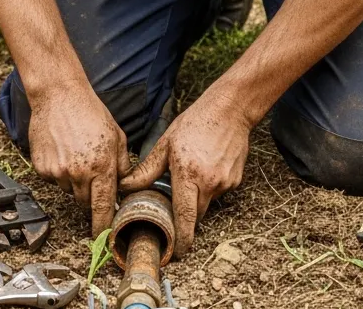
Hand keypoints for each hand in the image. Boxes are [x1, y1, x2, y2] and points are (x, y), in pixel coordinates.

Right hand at [28, 85, 129, 235]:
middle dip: (90, 195)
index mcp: (101, 167)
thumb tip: (123, 186)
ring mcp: (58, 172)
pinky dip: (58, 172)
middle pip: (84, 202)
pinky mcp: (42, 168)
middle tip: (91, 173)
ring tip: (76, 154)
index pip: (103, 207)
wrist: (59, 96)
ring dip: (74, 181)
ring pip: (69, 191)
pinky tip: (62, 151)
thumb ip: (122, 165)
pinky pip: (53, 180)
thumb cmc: (90, 112)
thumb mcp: (117, 137)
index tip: (104, 236)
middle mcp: (79, 173)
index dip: (103, 224)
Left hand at [120, 93, 250, 255]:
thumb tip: (126, 186)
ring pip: (207, 202)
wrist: (230, 110)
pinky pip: (219, 191)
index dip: (181, 238)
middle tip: (175, 204)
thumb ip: (147, 170)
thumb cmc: (196, 123)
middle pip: (196, 214)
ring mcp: (226, 182)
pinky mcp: (236, 179)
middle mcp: (209, 182)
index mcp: (188, 174)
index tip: (177, 252)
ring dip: (198, 196)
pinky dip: (210, 185)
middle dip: (185, 215)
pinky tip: (206, 166)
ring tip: (192, 172)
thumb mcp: (166, 144)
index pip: (185, 215)